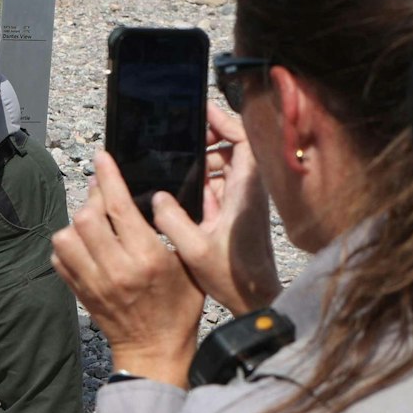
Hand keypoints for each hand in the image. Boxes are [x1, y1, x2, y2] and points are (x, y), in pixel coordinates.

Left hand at [52, 150, 203, 385]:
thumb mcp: (188, 265)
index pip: (119, 207)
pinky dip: (68, 245)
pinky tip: (85, 244)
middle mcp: (115, 268)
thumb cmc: (179, 307)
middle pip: (86, 217)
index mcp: (146, 258)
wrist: (154, 350)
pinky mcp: (79, 292)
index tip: (103, 157)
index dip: (109, 177)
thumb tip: (152, 197)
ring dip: (78, 222)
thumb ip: (172, 230)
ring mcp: (93, 282)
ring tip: (95, 222)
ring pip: (66, 236)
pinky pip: (59, 258)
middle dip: (93, 199)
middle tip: (104, 194)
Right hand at [151, 103, 279, 314]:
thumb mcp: (195, 249)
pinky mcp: (234, 215)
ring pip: (225, 168)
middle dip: (208, 141)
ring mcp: (241, 203)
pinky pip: (219, 187)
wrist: (254, 299)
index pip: (245, 141)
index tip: (203, 113)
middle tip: (180, 141)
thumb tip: (158, 197)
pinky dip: (202, 182)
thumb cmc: (234, 277)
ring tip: (175, 165)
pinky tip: (180, 190)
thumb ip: (172, 221)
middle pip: (233, 150)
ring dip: (203, 163)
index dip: (226, 122)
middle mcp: (247, 193)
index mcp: (245, 192)